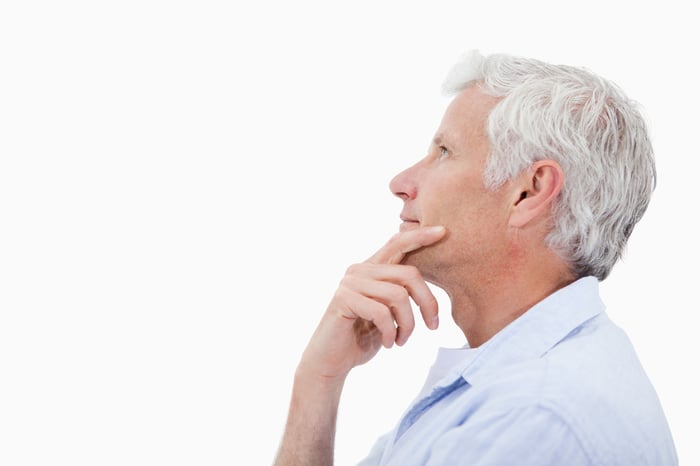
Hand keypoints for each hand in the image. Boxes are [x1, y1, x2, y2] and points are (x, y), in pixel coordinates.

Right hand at [298, 226, 445, 381]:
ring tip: (402, 340)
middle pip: (409, 274)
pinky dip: (391, 332)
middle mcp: (360, 270)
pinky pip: (381, 312)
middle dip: (428, 302)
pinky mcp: (343, 300)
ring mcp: (350, 283)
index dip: (420, 236)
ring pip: (398, 295)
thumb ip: (400, 294)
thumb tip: (427, 287)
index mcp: (371, 269)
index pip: (397, 243)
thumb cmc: (361, 338)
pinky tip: (389, 344)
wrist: (331, 362)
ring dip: (408, 324)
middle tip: (433, 326)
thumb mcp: (388, 313)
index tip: (443, 231)